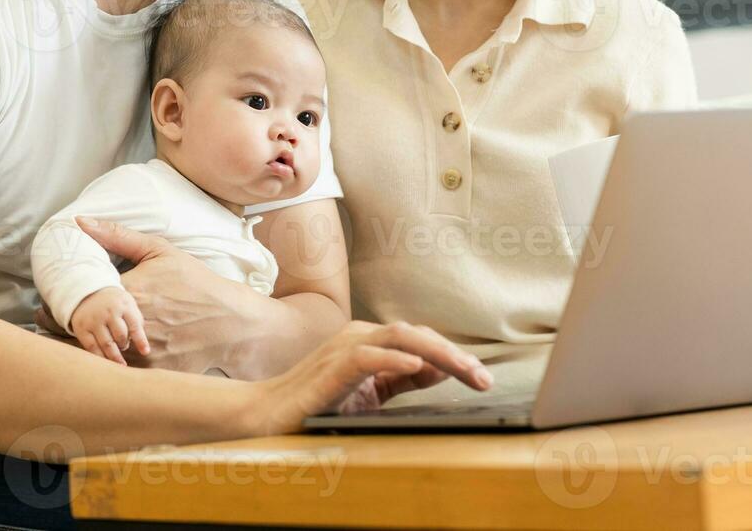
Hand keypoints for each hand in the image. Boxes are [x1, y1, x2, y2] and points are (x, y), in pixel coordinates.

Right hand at [69, 286, 149, 364]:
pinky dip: (100, 357)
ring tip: (119, 362)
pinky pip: (92, 347)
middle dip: (124, 345)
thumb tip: (141, 344)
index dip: (141, 341)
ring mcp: (94, 320)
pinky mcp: (82, 328)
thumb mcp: (128, 304)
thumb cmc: (114, 304)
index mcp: (123, 305)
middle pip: (121, 336)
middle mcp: (108, 312)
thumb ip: (136, 321)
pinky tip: (105, 362)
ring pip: (107, 344)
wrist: (87, 293)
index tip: (145, 353)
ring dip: (115, 355)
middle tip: (124, 346)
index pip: (135, 326)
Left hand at [73, 215, 262, 373]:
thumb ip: (118, 236)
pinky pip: (118, 374)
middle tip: (65, 323)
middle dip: (71, 326)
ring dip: (86, 348)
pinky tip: (109, 357)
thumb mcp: (161, 252)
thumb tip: (80, 222)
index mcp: (128, 290)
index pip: (80, 296)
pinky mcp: (151, 371)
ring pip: (96, 354)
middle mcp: (131, 321)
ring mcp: (141, 350)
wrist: (231, 321)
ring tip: (81, 341)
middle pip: (84, 328)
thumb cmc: (195, 282)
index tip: (58, 303)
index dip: (66, 300)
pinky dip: (109, 367)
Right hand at [250, 320, 492, 433]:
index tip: (481, 378)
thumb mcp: (367, 394)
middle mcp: (360, 337)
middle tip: (484, 378)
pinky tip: (420, 367)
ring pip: (400, 338)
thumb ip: (399, 381)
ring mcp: (345, 348)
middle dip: (455, 355)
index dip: (454, 357)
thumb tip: (439, 370)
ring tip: (465, 370)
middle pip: (417, 336)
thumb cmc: (315, 405)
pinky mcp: (332, 367)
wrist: (267, 414)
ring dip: (437, 353)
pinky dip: (395, 359)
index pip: (421, 342)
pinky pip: (369, 357)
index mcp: (370, 343)